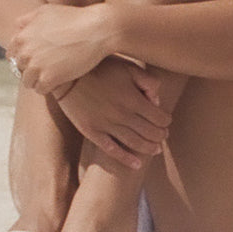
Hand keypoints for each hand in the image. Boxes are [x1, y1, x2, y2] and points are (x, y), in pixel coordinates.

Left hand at [8, 2, 113, 93]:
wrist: (97, 29)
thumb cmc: (74, 18)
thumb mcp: (45, 11)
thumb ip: (27, 20)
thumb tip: (17, 29)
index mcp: (21, 37)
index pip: (11, 55)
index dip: (24, 58)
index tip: (37, 59)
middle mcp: (25, 52)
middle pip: (20, 70)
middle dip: (31, 69)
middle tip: (48, 67)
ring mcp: (36, 66)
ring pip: (28, 82)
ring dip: (38, 80)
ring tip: (53, 75)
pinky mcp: (49, 78)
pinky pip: (40, 90)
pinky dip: (48, 87)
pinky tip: (58, 80)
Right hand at [54, 57, 171, 169]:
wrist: (65, 74)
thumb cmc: (99, 66)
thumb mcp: (127, 66)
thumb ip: (147, 81)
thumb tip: (156, 101)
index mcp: (133, 98)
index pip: (159, 117)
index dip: (166, 121)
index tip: (166, 121)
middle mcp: (122, 115)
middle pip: (149, 132)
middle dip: (160, 136)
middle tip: (163, 135)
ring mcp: (106, 125)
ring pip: (135, 143)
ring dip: (149, 148)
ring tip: (156, 149)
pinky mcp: (92, 132)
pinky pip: (112, 150)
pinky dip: (126, 159)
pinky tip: (137, 165)